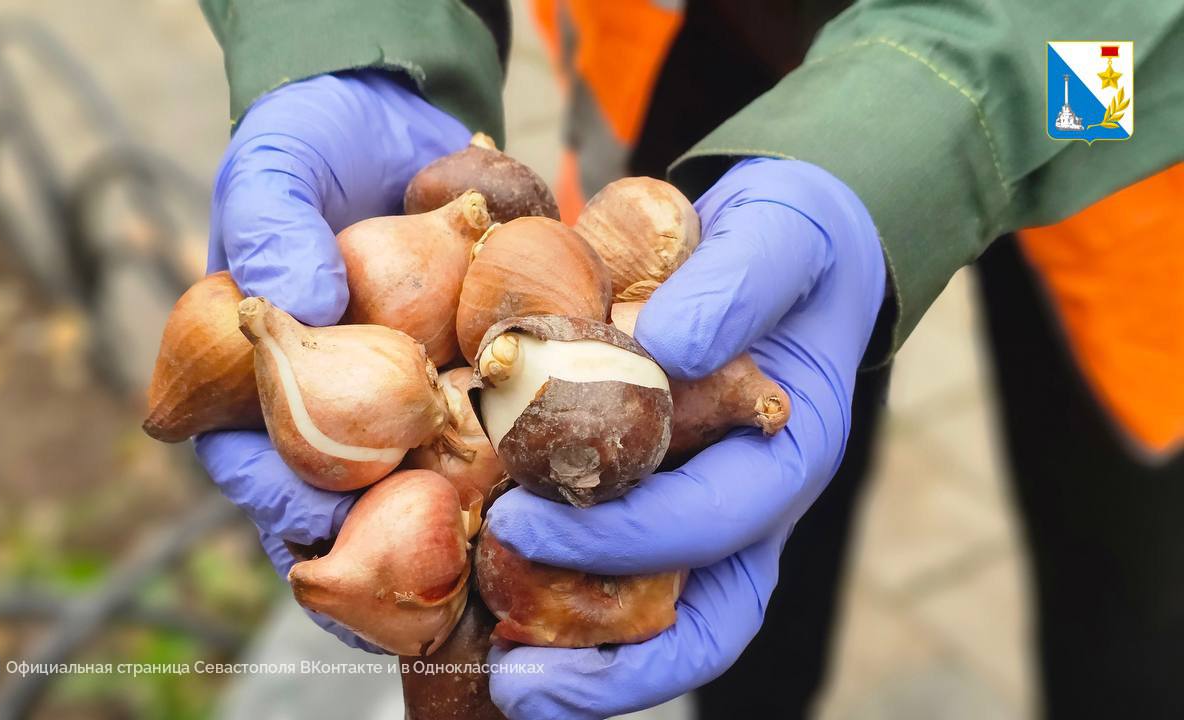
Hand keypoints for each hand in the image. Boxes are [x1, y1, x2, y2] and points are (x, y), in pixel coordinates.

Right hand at [193, 71, 469, 649]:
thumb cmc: (310, 143)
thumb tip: (296, 303)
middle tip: (422, 581)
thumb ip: (270, 226)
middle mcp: (336, 404)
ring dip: (458, 525)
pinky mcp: (468, 379)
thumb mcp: (274, 167)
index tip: (314, 524)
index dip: (279, 501)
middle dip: (383, 547)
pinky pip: (494, 430)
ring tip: (495, 558)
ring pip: (427, 484)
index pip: (255, 462)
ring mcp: (404, 399)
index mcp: (261, 378)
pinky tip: (552, 488)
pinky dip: (518, 460)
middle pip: (349, 501)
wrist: (399, 116)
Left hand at [484, 158, 885, 716]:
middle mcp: (753, 504)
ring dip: (593, 668)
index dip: (621, 537)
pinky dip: (573, 613)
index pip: (711, 523)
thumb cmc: (792, 245)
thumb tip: (665, 351)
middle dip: (611, 661)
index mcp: (788, 453)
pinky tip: (501, 613)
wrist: (792, 250)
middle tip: (513, 680)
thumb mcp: (779, 237)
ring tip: (507, 688)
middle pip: (703, 618)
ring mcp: (712, 512)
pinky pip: (630, 583)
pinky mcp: (667, 501)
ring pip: (669, 623)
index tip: (521, 523)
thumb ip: (734, 287)